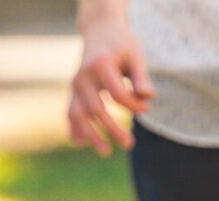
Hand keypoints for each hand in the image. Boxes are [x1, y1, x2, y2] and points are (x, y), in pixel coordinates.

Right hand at [68, 19, 154, 155]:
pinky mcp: (74, 90)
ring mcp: (75, 84)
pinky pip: (70, 111)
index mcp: (100, 65)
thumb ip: (141, 76)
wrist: (100, 30)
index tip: (147, 109)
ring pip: (77, 113)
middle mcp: (83, 75)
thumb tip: (148, 97)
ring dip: (90, 134)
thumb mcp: (136, 55)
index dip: (133, 105)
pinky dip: (74, 127)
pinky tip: (80, 144)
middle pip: (95, 108)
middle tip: (130, 145)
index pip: (117, 94)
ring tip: (105, 152)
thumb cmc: (122, 44)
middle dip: (112, 128)